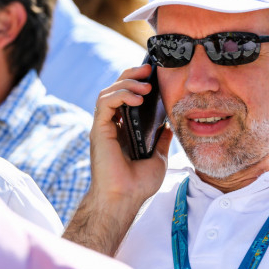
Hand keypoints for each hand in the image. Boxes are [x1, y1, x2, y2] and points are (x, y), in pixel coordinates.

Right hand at [89, 63, 171, 204]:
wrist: (124, 199)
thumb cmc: (138, 184)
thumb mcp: (158, 157)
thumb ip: (161, 140)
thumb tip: (169, 126)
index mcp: (123, 129)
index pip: (126, 97)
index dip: (137, 82)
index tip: (154, 75)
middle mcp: (111, 125)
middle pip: (116, 89)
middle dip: (131, 75)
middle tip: (148, 69)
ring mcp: (104, 126)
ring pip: (108, 92)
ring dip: (127, 83)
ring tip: (145, 87)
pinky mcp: (99, 130)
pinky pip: (105, 103)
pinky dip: (120, 95)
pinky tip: (137, 98)